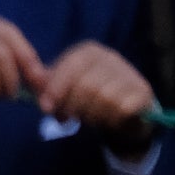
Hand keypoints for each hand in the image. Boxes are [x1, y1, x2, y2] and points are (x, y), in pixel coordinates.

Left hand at [33, 39, 153, 142]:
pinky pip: (122, 108)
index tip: (46, 108)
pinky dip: (112, 119)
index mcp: (89, 53)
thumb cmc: (91, 101)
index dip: (56, 87)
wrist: (126, 114)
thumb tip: (32, 81)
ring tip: (91, 119)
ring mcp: (128, 73)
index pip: (72, 65)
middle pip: (86, 83)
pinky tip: (110, 121)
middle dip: (73, 106)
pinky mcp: (142, 91)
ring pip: (104, 98)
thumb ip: (49, 87)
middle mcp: (110, 58)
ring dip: (92, 115)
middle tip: (69, 119)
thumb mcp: (67, 92)